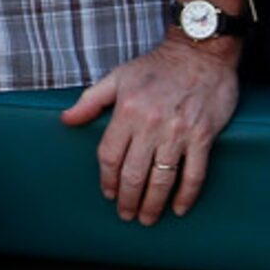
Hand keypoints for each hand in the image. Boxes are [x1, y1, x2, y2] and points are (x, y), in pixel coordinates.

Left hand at [60, 32, 239, 224]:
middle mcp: (151, 124)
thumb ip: (90, 101)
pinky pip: (194, 174)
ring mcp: (178, 132)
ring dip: (152, 204)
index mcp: (127, 110)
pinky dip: (185, 195)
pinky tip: (178, 208)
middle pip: (133, 173)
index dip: (107, 179)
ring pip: (162, 179)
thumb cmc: (158, 66)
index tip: (108, 193)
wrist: (201, 51)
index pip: (110, 156)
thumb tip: (66, 120)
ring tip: (147, 218)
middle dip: (127, 199)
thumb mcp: (119, 77)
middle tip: (126, 214)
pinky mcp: (203, 136)